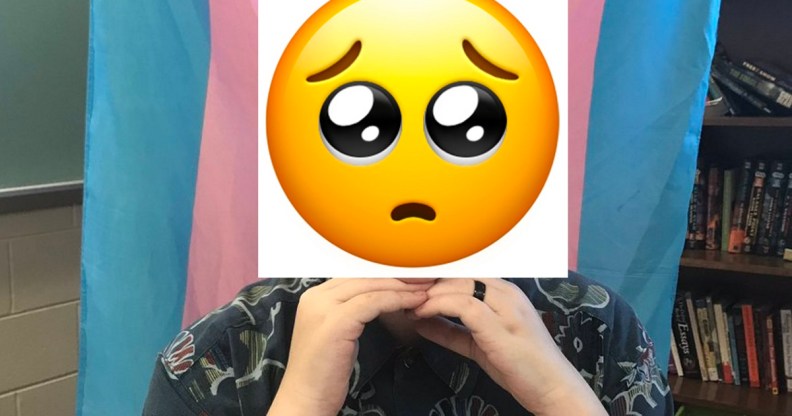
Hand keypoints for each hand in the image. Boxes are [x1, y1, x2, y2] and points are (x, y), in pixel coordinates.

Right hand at [269, 279, 429, 415]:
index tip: (411, 275)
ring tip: (427, 288)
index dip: (385, 273)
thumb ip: (352, 311)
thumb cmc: (323, 372)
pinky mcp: (336, 322)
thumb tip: (382, 297)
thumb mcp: (337, 332)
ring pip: (371, 286)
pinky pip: (374, 302)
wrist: (305, 399)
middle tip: (426, 276)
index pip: (356, 275)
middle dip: (397, 275)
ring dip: (402, 286)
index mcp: (314, 296)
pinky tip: (416, 302)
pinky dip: (398, 300)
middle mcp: (315, 296)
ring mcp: (323, 308)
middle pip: (364, 276)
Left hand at [410, 279, 606, 415]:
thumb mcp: (479, 343)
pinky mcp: (501, 326)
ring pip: (459, 284)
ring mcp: (506, 307)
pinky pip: (463, 305)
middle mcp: (507, 292)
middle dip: (426, 279)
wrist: (554, 389)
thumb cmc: (521, 366)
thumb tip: (420, 321)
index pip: (462, 272)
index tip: (407, 284)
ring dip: (428, 292)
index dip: (433, 276)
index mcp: (503, 292)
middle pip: (458, 272)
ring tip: (407, 302)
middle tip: (399, 288)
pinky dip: (437, 306)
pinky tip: (421, 314)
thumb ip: (451, 331)